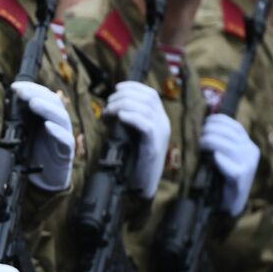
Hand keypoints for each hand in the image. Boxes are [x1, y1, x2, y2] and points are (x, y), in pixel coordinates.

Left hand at [12, 80, 73, 191]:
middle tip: (22, 92)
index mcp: (47, 116)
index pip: (44, 96)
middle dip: (37, 94)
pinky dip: (57, 132)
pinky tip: (48, 126)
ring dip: (46, 109)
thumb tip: (7, 102)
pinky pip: (65, 139)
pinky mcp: (66, 151)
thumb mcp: (24, 134)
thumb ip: (18, 120)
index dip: (31, 89)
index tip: (15, 87)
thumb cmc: (35, 153)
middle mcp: (57, 122)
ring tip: (33, 103)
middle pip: (53, 102)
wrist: (45, 179)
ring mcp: (63, 135)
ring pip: (61, 117)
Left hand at [104, 80, 170, 199]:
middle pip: (148, 98)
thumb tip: (110, 108)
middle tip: (108, 104)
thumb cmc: (134, 160)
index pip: (151, 94)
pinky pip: (146, 125)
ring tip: (109, 112)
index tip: (117, 88)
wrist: (144, 184)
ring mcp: (161, 134)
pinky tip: (120, 117)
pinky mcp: (154, 145)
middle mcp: (164, 123)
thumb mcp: (131, 135)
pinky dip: (131, 117)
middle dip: (124, 96)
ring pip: (146, 109)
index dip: (133, 87)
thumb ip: (126, 121)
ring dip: (123, 105)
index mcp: (160, 119)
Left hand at [199, 113, 259, 214]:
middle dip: (210, 131)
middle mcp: (251, 151)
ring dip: (210, 142)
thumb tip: (205, 120)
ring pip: (227, 146)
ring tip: (199, 145)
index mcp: (248, 144)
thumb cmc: (223, 177)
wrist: (231, 203)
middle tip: (197, 136)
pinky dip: (218, 159)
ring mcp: (248, 164)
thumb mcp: (224, 155)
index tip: (203, 121)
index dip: (218, 120)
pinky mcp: (242, 176)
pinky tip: (211, 158)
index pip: (234, 125)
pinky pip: (227, 164)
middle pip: (228, 133)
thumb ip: (220, 140)